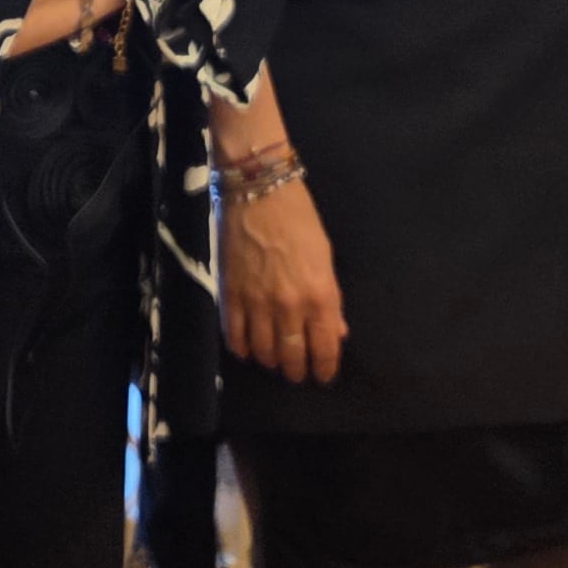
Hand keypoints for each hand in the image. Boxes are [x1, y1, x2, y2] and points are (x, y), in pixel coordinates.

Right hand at [216, 155, 346, 383]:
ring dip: (271, 362)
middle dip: (297, 371)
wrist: (258, 191)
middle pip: (292, 356)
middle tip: (298, 374)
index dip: (325, 367)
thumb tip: (336, 331)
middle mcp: (289, 306)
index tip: (323, 375)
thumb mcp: (325, 256)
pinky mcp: (231, 296)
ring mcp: (257, 303)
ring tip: (274, 361)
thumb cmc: (299, 219)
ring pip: (263, 352)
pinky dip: (242, 349)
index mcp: (319, 294)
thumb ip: (331, 298)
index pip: (325, 347)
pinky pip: (235, 336)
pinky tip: (248, 349)